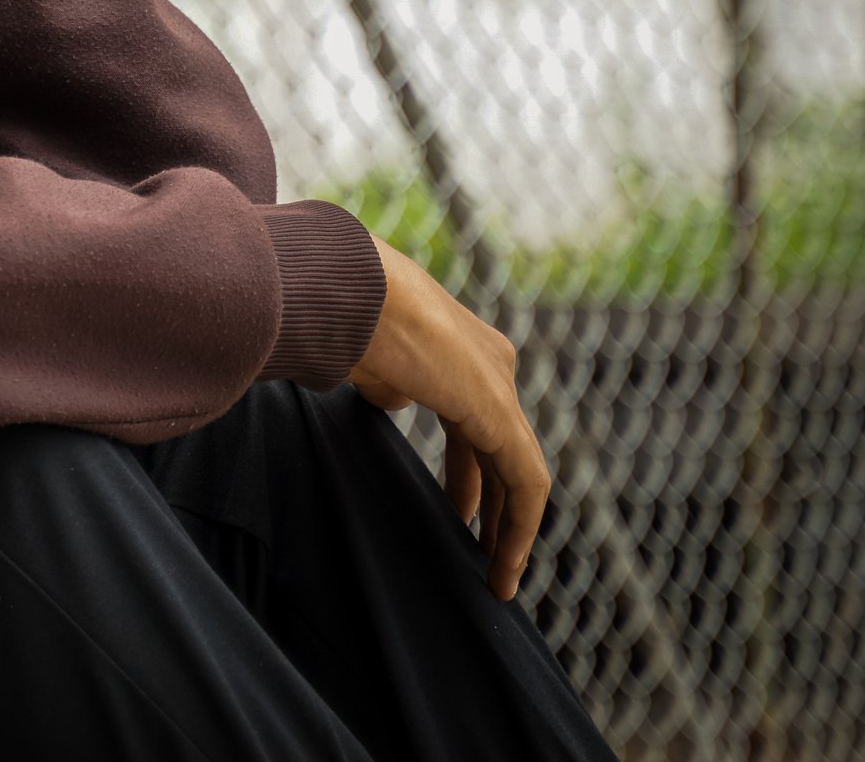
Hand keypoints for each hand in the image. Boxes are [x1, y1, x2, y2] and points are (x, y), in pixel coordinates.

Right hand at [348, 237, 551, 600]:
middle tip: (483, 549)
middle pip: (501, 449)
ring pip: (520, 471)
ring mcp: (500, 386)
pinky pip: (524, 483)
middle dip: (493, 502)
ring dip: (511, 527)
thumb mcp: (368, 359)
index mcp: (458, 348)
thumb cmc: (339, 316)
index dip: (468, 471)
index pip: (475, 421)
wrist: (348, 291)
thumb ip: (389, 385)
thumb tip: (396, 401)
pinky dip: (519, 528)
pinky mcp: (500, 414)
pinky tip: (503, 564)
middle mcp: (491, 364)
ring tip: (498, 574)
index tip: (454, 511)